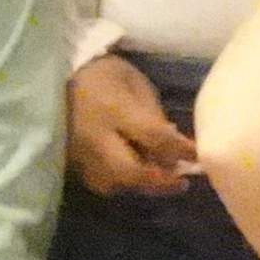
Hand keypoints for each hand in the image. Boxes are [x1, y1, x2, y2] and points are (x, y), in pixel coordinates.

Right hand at [65, 52, 198, 195]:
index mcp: (114, 110)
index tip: (199, 156)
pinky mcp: (71, 162)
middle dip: (159, 180)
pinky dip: (122, 184)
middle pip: (129, 171)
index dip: (179, 150)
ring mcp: (79, 154)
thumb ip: (154, 115)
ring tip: (161, 179)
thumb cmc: (105, 75)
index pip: (152, 137)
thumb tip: (175, 144)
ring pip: (114, 184)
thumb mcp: (135, 83)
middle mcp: (94, 137)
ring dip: (141, 185)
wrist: (60, 76)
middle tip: (182, 181)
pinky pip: (100, 182)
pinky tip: (135, 176)